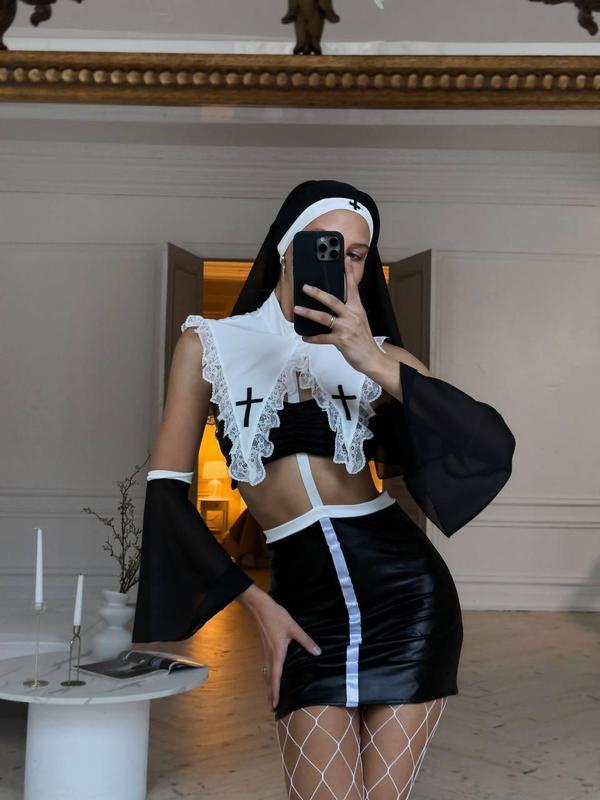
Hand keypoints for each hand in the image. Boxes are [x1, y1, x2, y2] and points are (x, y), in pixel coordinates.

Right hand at [249, 592, 320, 711]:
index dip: (275, 692)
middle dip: (270, 693)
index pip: (276, 677)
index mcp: (277, 654)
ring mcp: (265, 653)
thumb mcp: (294, 628)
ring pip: (266, 674)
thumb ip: (306, 641)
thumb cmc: (277, 617)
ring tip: (271, 696)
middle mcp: (269, 656)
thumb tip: (317, 652)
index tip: (274, 705)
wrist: (260, 608)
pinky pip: (266, 667)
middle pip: (269, 679)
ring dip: (269, 686)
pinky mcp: (264, 648)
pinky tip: (271, 676)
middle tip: (272, 707)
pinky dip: (268, 676)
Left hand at [293, 259, 381, 373]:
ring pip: (324, 317)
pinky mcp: (341, 340)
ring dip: (309, 313)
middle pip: (332, 300)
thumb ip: (348, 312)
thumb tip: (331, 306)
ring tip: (297, 309)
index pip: (353, 287)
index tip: (345, 259)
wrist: (372, 358)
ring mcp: (346, 328)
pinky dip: (312, 338)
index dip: (349, 272)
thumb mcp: (359, 321)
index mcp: (358, 309)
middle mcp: (352, 316)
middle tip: (305, 287)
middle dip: (317, 292)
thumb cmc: (363, 340)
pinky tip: (305, 337)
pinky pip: (322, 338)